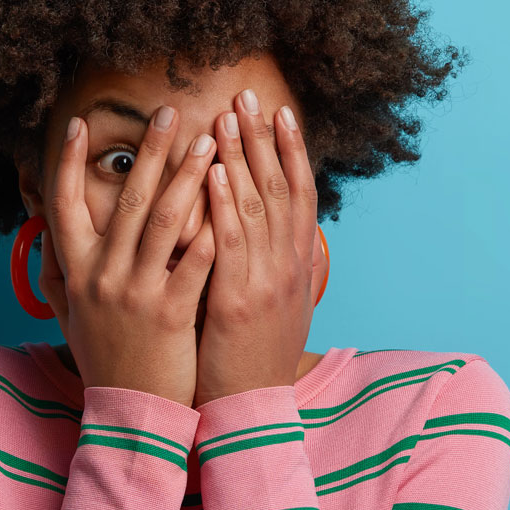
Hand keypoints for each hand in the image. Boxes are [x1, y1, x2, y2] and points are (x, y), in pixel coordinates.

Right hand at [36, 108, 218, 407]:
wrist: (129, 415)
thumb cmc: (104, 360)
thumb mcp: (70, 317)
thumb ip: (56, 275)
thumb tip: (44, 236)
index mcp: (75, 272)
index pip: (63, 204)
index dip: (65, 162)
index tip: (77, 124)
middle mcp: (101, 276)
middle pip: (124, 201)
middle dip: (149, 152)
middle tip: (170, 111)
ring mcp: (135, 294)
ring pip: (161, 223)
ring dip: (187, 177)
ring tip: (210, 140)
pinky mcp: (170, 314)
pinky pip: (193, 263)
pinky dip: (210, 229)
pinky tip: (229, 199)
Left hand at [193, 89, 318, 406]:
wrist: (252, 414)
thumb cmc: (253, 361)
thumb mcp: (276, 309)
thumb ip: (273, 267)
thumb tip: (271, 235)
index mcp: (297, 267)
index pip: (300, 196)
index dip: (293, 151)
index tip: (281, 113)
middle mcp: (289, 268)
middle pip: (280, 189)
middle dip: (264, 139)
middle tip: (248, 95)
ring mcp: (267, 282)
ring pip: (257, 206)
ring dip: (242, 156)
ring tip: (228, 115)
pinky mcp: (240, 301)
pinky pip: (229, 242)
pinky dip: (221, 202)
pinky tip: (209, 170)